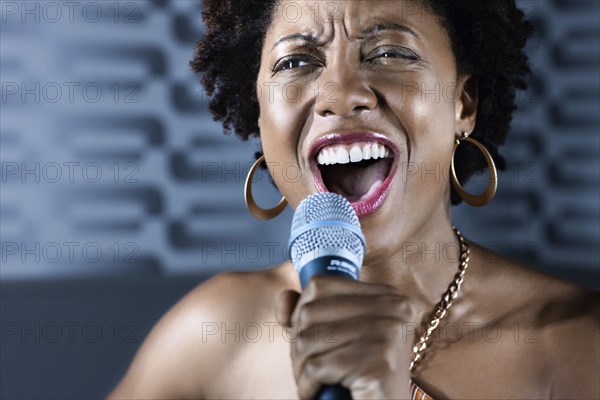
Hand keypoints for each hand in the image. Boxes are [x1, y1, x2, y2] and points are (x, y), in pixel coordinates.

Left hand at [275, 276, 413, 399]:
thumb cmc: (359, 377)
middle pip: (309, 313)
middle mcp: (393, 308)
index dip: (302, 315)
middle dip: (300, 346)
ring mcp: (389, 333)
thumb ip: (308, 313)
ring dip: (302, 368)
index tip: (314, 341)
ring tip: (319, 381)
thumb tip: (283, 296)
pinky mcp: (379, 363)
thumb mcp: (334, 338)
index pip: (319, 286)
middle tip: (316, 368)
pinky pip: (315, 367)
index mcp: (387, 295)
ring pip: (307, 340)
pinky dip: (308, 386)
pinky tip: (323, 393)